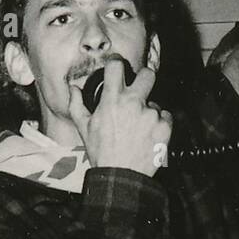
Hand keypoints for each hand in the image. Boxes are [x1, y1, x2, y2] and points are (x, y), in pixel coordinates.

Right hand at [68, 60, 171, 176]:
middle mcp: (134, 103)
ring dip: (148, 110)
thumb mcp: (84, 128)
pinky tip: (147, 134)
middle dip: (144, 78)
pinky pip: (165, 116)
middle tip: (138, 89)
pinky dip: (158, 123)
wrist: (121, 176)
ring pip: (154, 102)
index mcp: (113, 100)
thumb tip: (73, 88)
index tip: (117, 66)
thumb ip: (77, 104)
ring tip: (137, 128)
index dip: (116, 63)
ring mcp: (151, 114)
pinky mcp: (164, 126)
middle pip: (148, 74)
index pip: (117, 65)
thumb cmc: (101, 152)